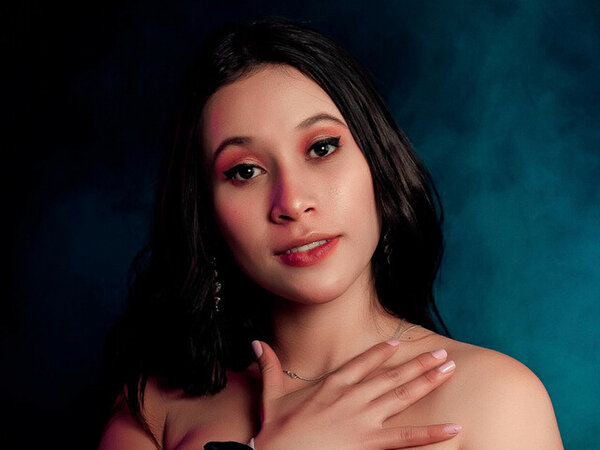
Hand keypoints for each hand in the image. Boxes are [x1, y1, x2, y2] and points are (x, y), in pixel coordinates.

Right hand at [251, 340, 459, 449]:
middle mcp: (352, 397)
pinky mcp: (370, 442)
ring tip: (449, 370)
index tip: (397, 342)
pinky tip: (453, 427)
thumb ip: (270, 368)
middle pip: (391, 375)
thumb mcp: (271, 396)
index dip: (380, 352)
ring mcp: (363, 419)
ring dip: (428, 382)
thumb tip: (257, 343)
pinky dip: (431, 433)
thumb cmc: (276, 432)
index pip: (361, 363)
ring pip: (403, 396)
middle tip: (442, 354)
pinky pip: (407, 437)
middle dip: (418, 363)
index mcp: (332, 385)